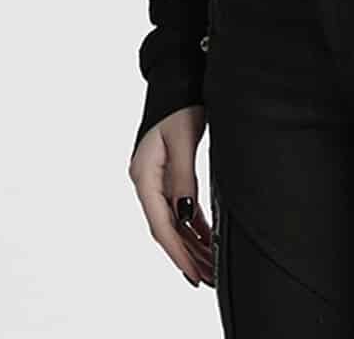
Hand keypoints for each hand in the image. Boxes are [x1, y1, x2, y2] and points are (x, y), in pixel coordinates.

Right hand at [128, 105, 214, 286]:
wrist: (176, 75)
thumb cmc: (179, 102)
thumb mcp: (183, 139)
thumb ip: (183, 178)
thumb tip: (184, 216)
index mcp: (144, 175)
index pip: (160, 224)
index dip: (177, 252)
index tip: (193, 273)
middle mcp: (145, 180)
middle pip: (165, 227)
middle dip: (185, 254)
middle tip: (206, 278)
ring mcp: (155, 177)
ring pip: (173, 219)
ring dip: (190, 242)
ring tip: (210, 265)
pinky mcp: (167, 172)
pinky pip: (179, 206)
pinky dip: (192, 223)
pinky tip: (206, 238)